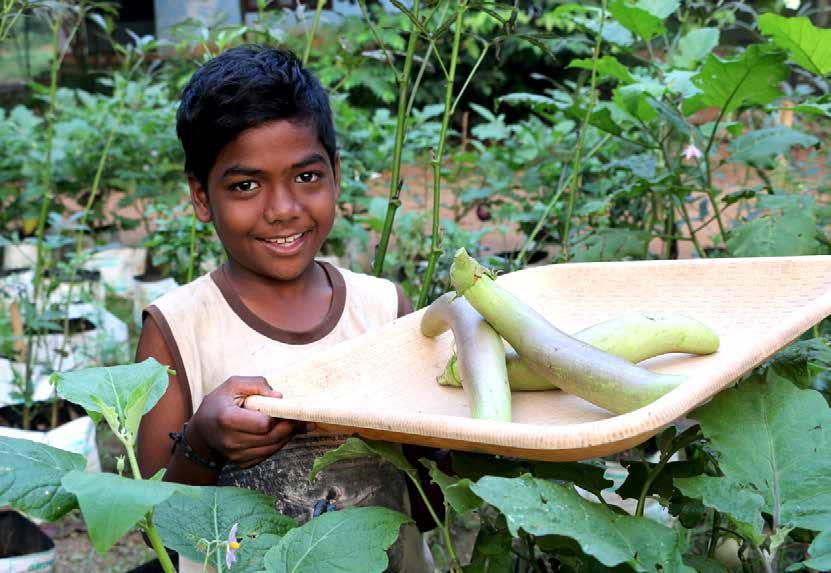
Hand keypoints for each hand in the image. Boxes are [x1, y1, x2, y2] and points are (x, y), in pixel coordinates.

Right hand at [187, 376, 308, 468]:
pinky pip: (266, 455)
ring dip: (286, 436)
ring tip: (296, 424)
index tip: (288, 409)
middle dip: (289, 427)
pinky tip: (280, 434)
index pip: (264, 424)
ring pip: (272, 448)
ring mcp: (236, 455)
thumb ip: (257, 385)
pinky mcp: (241, 463)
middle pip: (271, 437)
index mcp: (228, 419)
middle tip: (301, 418)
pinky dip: (276, 444)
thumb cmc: (219, 403)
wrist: (202, 431)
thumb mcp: (234, 385)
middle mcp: (231, 441)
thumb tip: (279, 397)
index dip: (278, 416)